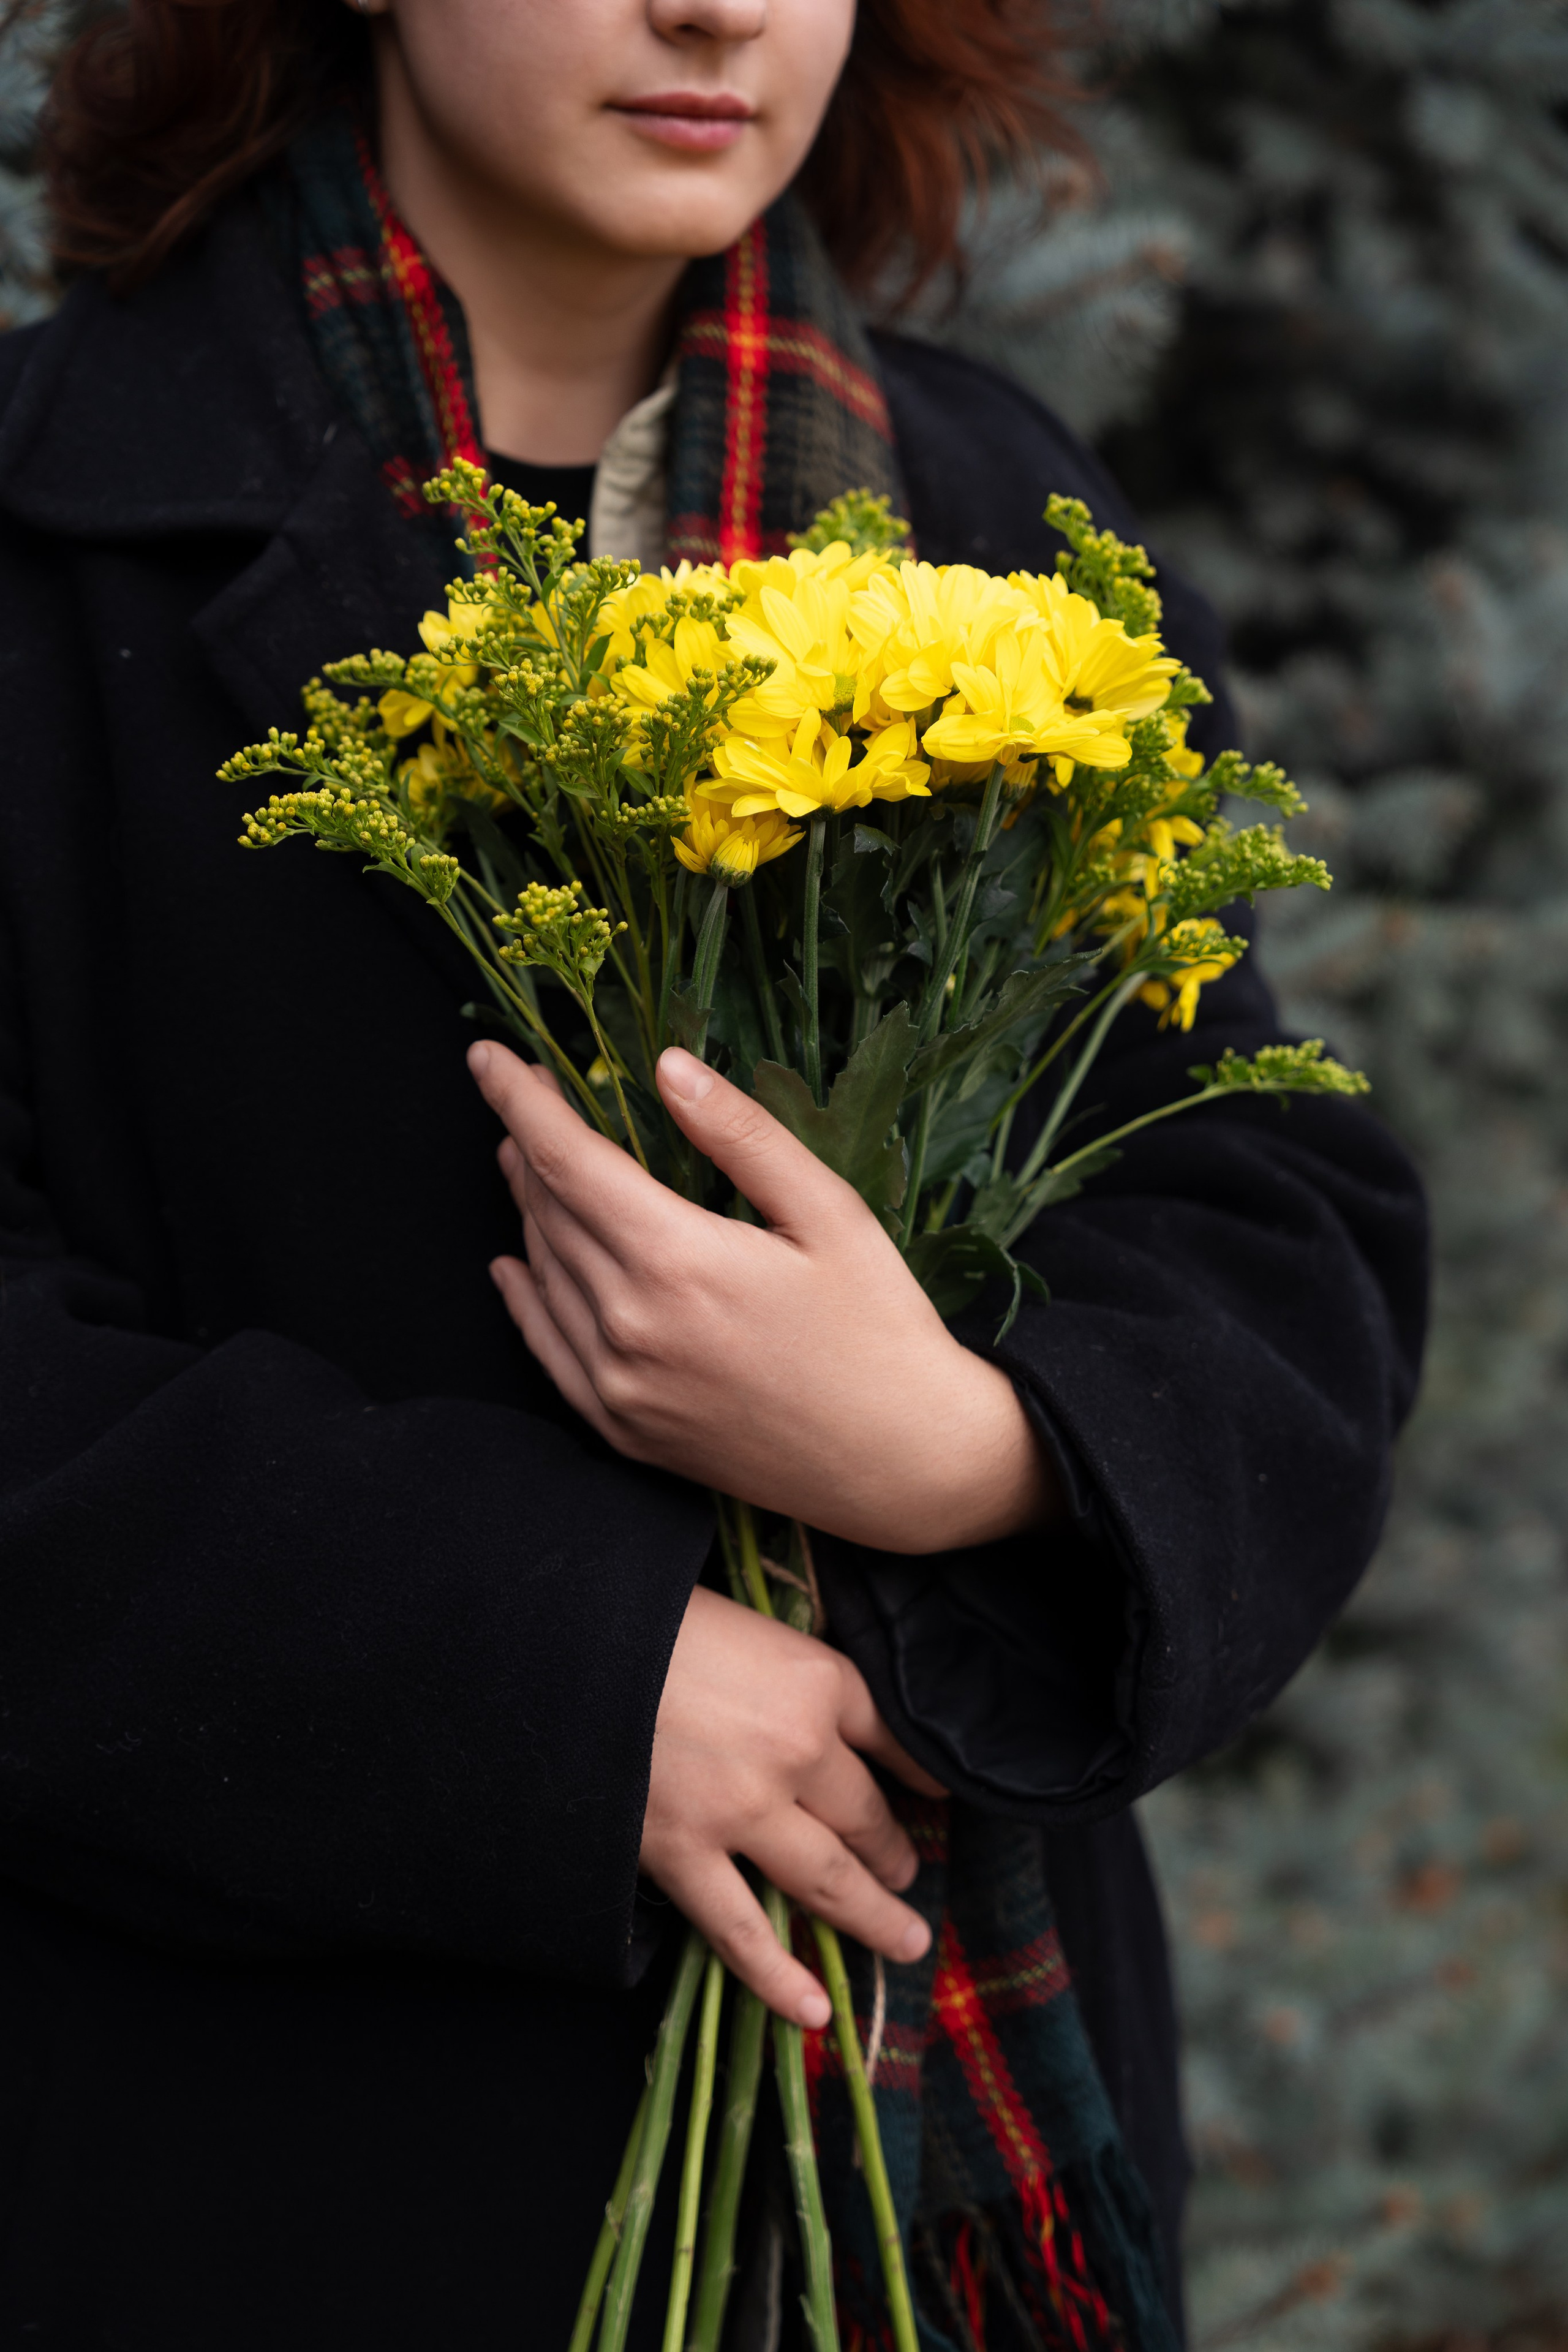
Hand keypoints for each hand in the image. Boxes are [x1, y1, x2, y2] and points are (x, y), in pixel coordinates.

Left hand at [467, 1040, 1058, 1551]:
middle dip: (528, 1146)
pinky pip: (547, 1352)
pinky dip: (524, 1299)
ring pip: (544, 1273)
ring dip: (528, 1211)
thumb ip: (741, 1134)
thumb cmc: (882, 1329)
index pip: (565, 1159)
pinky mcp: (626, 1432)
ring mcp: (621, 1386)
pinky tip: (514, 1266)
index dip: (517, 1099)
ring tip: (527, 1166)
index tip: (484, 1054)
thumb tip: (667, 1067)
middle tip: (529, 1102)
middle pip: (548, 1212)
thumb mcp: (829, 1212)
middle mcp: (630, 1326)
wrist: (906, 1463)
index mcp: (678, 1259)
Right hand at [642, 1585, 943, 2024]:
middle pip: (865, 1813)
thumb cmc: (651, 1618)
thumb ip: (785, 1668)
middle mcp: (796, 1750)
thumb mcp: (743, 1621)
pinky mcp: (684, 1853)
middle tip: (909, 1872)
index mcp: (816, 1680)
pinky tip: (815, 2011)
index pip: (891, 1735)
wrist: (564, 1642)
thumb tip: (812, 1702)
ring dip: (872, 1914)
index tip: (934, 1790)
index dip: (917, 1768)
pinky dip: (780, 1979)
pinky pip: (743, 1932)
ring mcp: (742, 1810)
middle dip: (892, 1848)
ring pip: (827, 1881)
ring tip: (905, 1939)